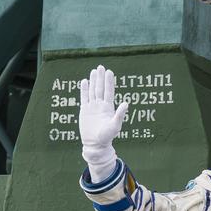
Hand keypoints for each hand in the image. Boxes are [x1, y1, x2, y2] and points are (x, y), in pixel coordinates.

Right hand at [79, 66, 128, 181]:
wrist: (95, 144)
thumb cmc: (107, 137)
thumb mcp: (115, 126)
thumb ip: (120, 114)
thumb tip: (126, 103)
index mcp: (108, 107)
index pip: (109, 91)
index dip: (109, 82)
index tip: (109, 72)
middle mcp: (100, 105)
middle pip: (100, 88)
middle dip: (101, 78)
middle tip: (101, 67)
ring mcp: (92, 107)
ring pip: (93, 91)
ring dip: (93, 81)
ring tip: (94, 71)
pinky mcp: (84, 110)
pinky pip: (84, 97)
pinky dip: (84, 89)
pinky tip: (85, 81)